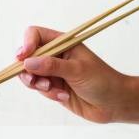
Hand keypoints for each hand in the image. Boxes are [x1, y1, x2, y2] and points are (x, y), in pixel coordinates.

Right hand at [15, 26, 129, 123]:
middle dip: (28, 70)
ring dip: (38, 84)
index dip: (26, 44)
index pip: (35, 35)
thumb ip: (51, 66)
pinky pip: (38, 89)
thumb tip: (27, 63)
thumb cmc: (103, 81)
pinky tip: (63, 96)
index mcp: (63, 43)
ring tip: (54, 90)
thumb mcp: (77, 70)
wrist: (115, 104)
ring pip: (29, 75)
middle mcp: (55, 55)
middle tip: (35, 81)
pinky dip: (48, 94)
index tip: (23, 57)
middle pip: (27, 56)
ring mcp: (52, 72)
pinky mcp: (52, 87)